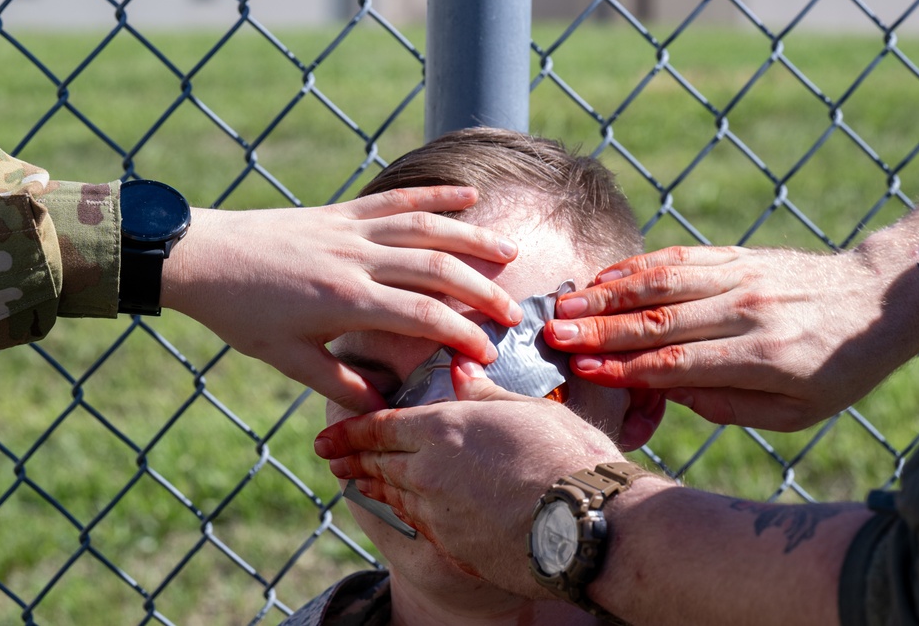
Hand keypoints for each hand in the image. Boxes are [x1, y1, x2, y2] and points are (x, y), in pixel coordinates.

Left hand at [163, 186, 522, 412]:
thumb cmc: (242, 314)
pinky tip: (468, 196)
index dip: (462, 334)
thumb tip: (387, 408)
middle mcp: (357, 258)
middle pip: (437, 268)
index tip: (487, 354)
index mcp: (346, 299)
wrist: (203, 257)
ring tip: (509, 252)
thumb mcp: (289, 360)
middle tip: (512, 313)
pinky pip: (396, 200)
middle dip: (482, 290)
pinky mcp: (342, 211)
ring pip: (426, 227)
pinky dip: (435, 196)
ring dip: (472, 237)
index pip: (422, 315)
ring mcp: (351, 229)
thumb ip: (342, 384)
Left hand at [314, 354, 625, 596]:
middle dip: (353, 459)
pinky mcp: (456, 549)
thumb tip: (457, 370)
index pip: (382, 428)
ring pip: (395, 497)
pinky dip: (406, 513)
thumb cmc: (566, 456)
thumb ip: (483, 394)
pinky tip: (407, 511)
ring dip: (374, 487)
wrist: (590, 525)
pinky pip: (420, 526)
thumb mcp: (526, 410)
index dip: (351, 431)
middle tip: (333, 458)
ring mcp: (439, 516)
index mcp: (443, 430)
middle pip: (379, 465)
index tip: (328, 436)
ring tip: (360, 481)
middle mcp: (429, 473)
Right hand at [544, 245, 918, 430]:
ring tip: (566, 304)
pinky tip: (604, 275)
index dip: (626, 369)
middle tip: (554, 336)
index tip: (583, 371)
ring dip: (608, 294)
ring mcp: (740, 277)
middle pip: (660, 320)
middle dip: (601, 330)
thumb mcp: (794, 411)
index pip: (679, 363)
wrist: (875, 298)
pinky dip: (636, 266)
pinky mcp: (735, 256)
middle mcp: (747, 311)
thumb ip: (728, 405)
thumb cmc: (834, 368)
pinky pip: (678, 259)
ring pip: (662, 283)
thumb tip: (667, 389)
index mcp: (763, 358)